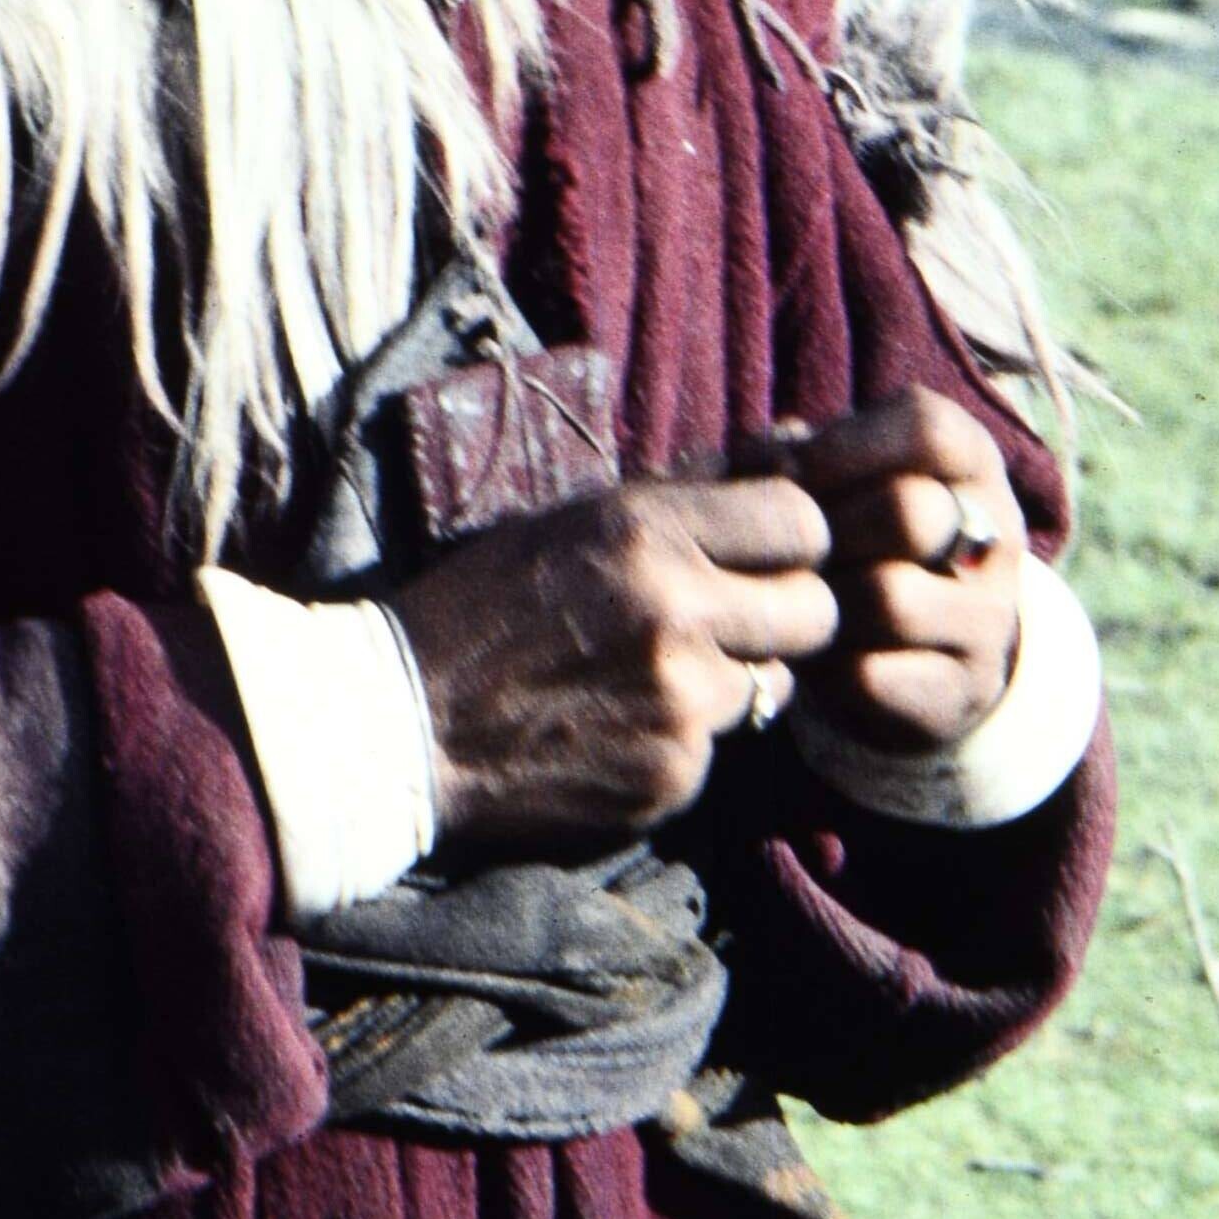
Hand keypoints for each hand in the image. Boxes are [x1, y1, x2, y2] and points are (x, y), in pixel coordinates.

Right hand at [385, 472, 838, 858]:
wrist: (402, 725)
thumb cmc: (485, 608)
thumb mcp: (573, 521)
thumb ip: (689, 489)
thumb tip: (796, 444)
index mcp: (645, 529)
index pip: (802, 521)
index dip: (789, 543)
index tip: (759, 559)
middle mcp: (674, 609)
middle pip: (816, 610)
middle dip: (785, 618)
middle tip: (729, 625)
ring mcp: (679, 700)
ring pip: (773, 685)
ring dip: (730, 682)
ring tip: (648, 679)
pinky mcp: (672, 774)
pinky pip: (722, 749)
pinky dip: (685, 741)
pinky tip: (619, 729)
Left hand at [725, 391, 1027, 759]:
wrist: (922, 652)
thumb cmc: (859, 539)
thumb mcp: (842, 480)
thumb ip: (799, 454)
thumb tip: (765, 457)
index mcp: (974, 463)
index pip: (927, 429)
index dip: (845, 446)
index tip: (792, 472)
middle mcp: (997, 535)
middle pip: (910, 513)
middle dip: (828, 529)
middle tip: (790, 548)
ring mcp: (988, 618)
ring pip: (889, 599)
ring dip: (821, 601)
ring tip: (794, 600)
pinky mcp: (959, 689)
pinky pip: (871, 673)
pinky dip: (822, 666)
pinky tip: (810, 652)